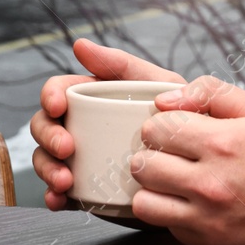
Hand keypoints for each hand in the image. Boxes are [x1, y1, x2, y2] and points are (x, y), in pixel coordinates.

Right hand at [30, 38, 184, 209]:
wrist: (199, 163)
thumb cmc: (177, 114)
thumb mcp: (155, 83)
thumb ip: (122, 63)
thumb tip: (79, 45)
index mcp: (94, 98)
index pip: (59, 90)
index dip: (50, 95)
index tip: (58, 106)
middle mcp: (82, 126)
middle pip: (45, 125)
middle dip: (47, 136)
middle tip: (66, 147)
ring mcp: (82, 158)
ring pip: (46, 158)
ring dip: (47, 168)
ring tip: (65, 180)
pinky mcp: (87, 188)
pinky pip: (59, 192)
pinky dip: (53, 196)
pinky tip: (60, 199)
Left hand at [131, 76, 244, 244]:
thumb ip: (213, 93)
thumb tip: (168, 99)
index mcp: (223, 144)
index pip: (158, 127)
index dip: (163, 124)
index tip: (174, 128)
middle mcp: (211, 184)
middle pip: (144, 164)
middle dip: (153, 153)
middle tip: (170, 153)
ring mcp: (208, 219)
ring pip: (144, 201)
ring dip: (154, 188)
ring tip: (174, 179)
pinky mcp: (209, 244)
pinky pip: (167, 226)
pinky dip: (173, 213)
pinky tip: (193, 202)